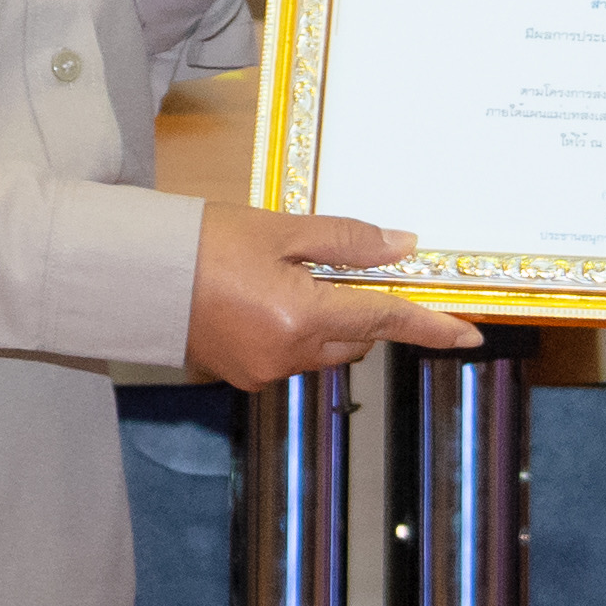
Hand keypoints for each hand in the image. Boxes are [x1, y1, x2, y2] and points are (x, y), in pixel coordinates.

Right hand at [183, 204, 481, 388]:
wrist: (135, 274)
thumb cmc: (205, 242)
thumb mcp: (281, 230)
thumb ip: (347, 242)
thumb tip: (403, 248)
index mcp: (300, 318)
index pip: (384, 321)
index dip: (430, 326)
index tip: (470, 334)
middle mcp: (286, 356)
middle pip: (355, 339)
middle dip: (361, 308)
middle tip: (341, 265)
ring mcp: (262, 372)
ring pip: (324, 349)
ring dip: (326, 319)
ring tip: (287, 272)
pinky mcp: (242, 375)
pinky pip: (290, 355)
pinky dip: (295, 329)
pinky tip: (265, 295)